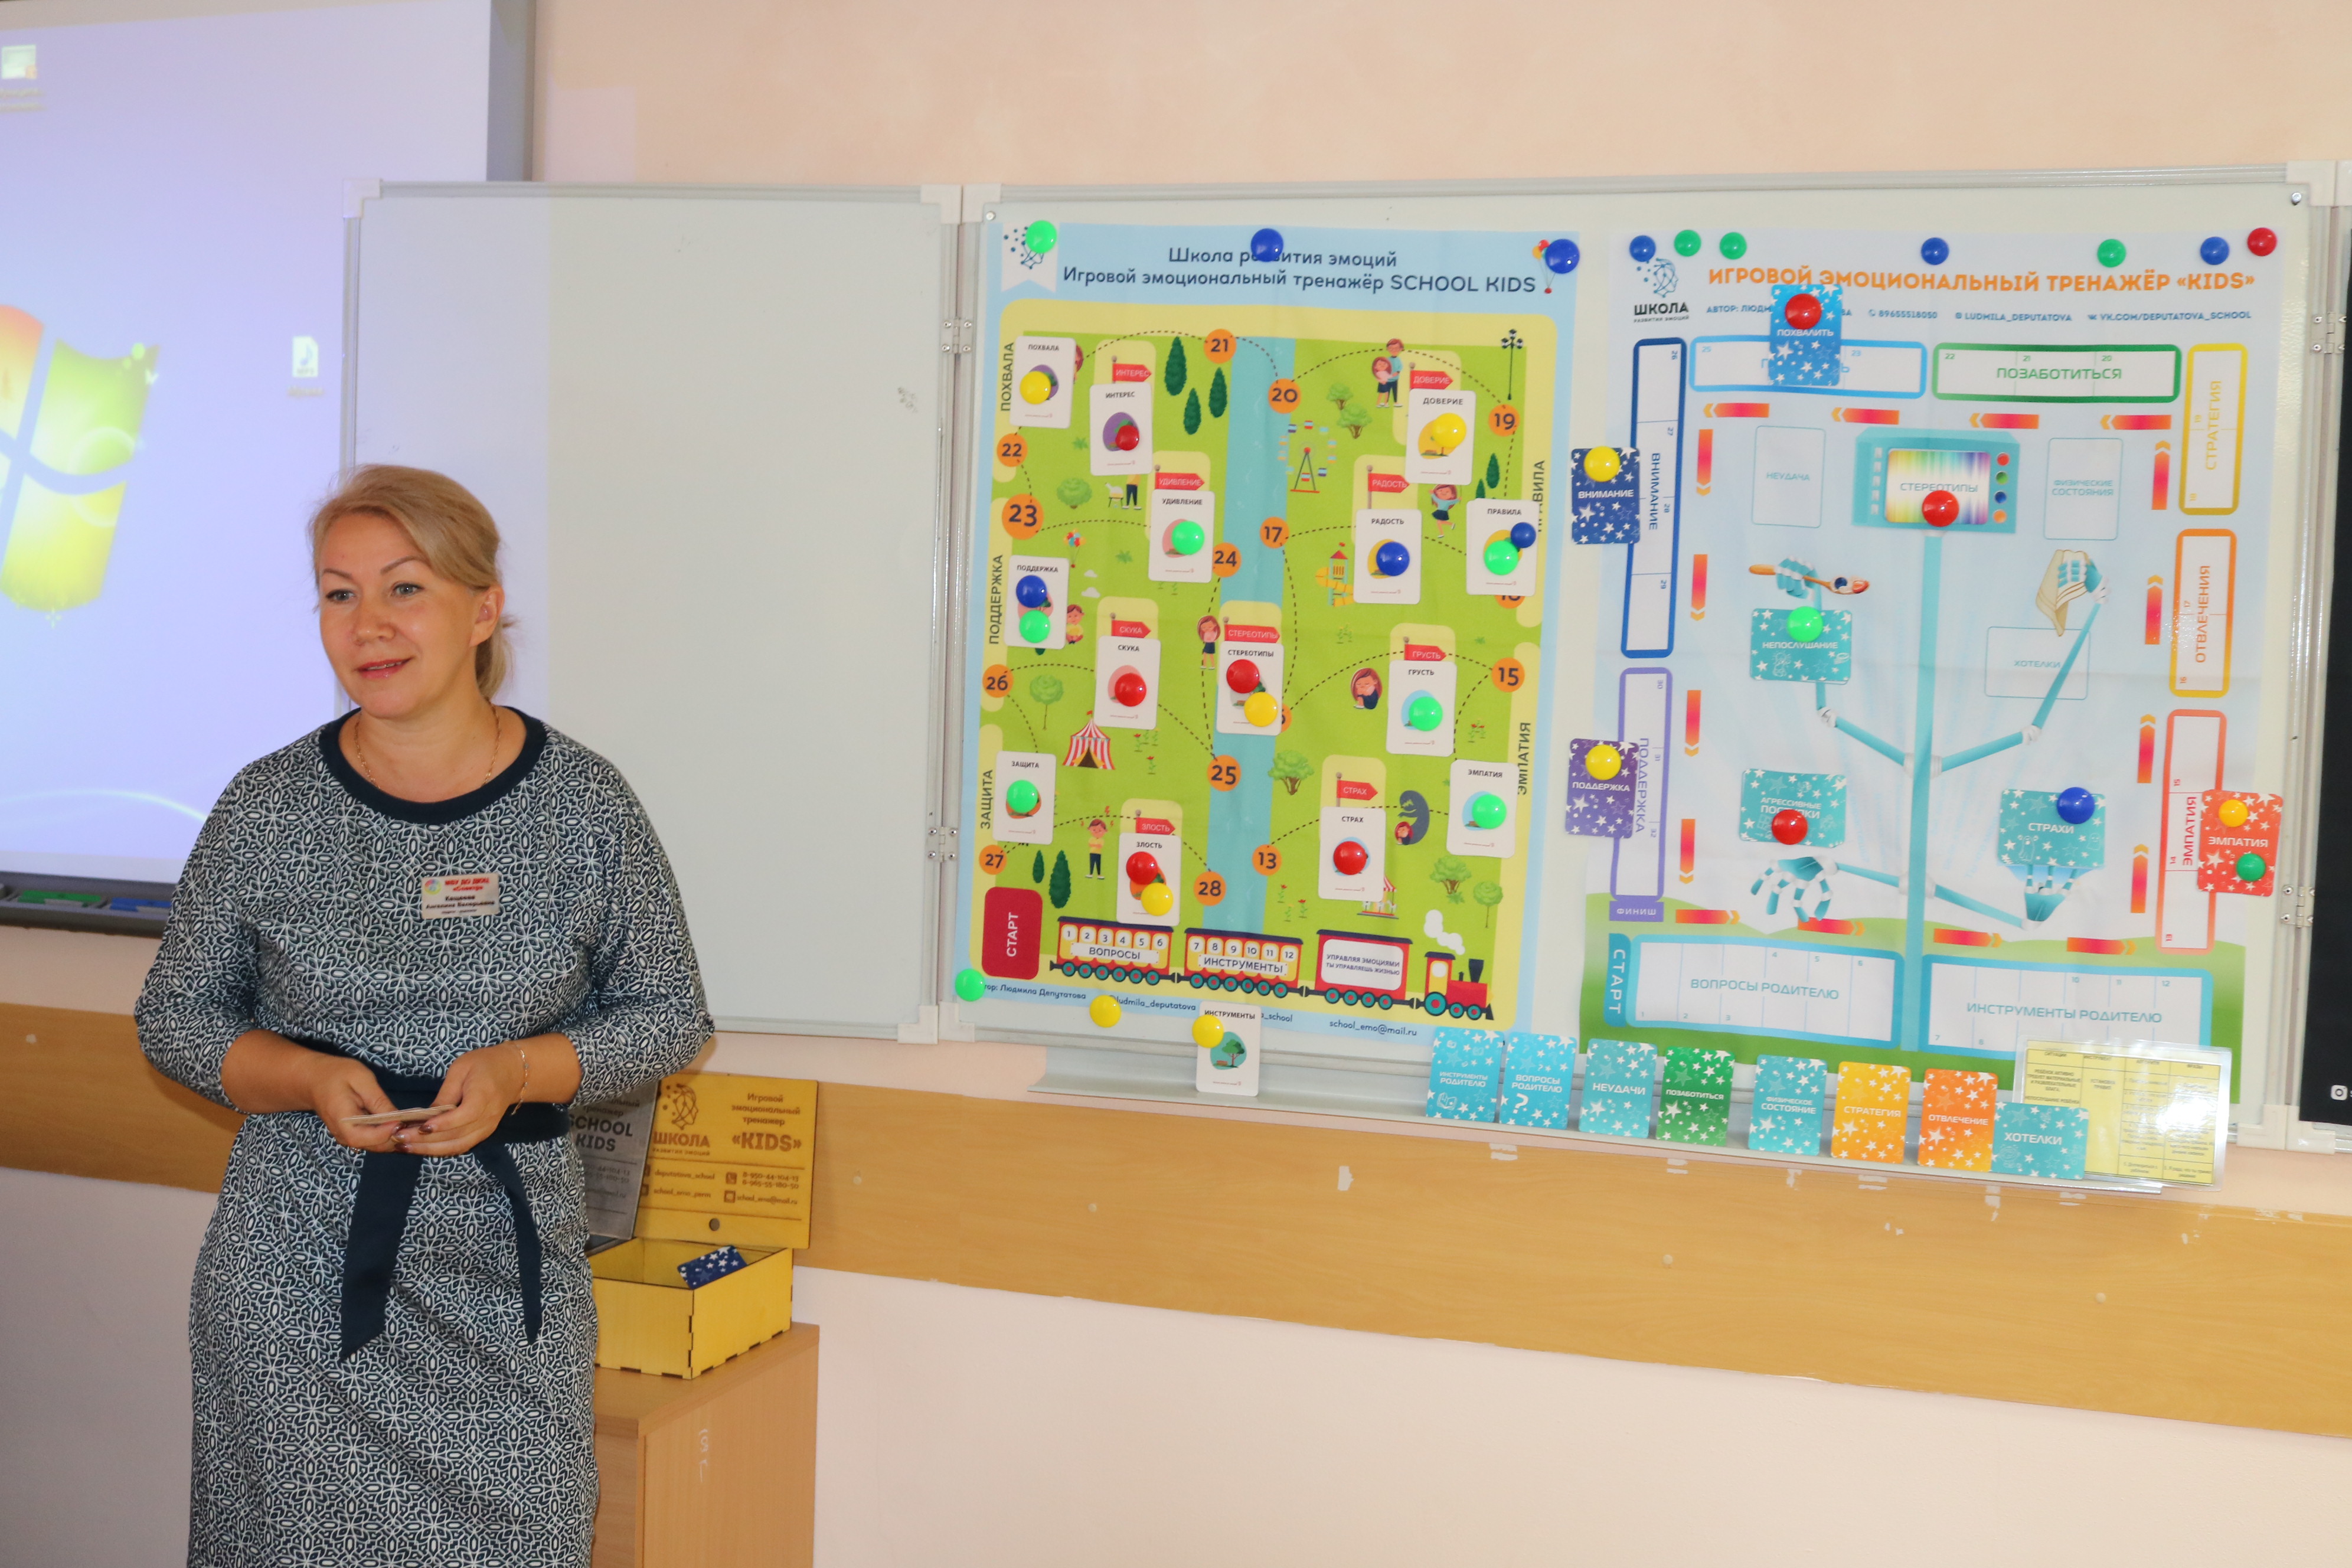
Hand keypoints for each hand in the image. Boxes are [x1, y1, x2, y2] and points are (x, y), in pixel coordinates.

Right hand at [307, 1055, 409, 1154]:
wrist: (314, 1079)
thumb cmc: (336, 1074)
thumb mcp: (360, 1079)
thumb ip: (378, 1100)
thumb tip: (397, 1118)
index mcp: (342, 1121)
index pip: (367, 1137)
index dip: (388, 1132)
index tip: (405, 1121)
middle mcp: (344, 1136)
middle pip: (375, 1146)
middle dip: (398, 1137)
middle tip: (417, 1124)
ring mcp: (348, 1138)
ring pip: (377, 1146)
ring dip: (396, 1137)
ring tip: (413, 1123)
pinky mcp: (353, 1136)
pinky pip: (374, 1141)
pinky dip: (389, 1135)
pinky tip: (402, 1123)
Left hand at [400, 1044, 525, 1157]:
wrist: (513, 1072)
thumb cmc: (484, 1064)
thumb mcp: (461, 1068)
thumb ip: (446, 1093)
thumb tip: (426, 1116)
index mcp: (484, 1096)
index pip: (464, 1116)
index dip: (442, 1124)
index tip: (420, 1127)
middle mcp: (487, 1117)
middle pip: (457, 1136)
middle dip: (426, 1141)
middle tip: (399, 1139)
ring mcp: (487, 1128)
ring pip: (458, 1146)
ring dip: (430, 1150)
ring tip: (405, 1147)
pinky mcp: (483, 1133)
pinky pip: (461, 1146)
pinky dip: (441, 1150)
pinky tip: (422, 1147)